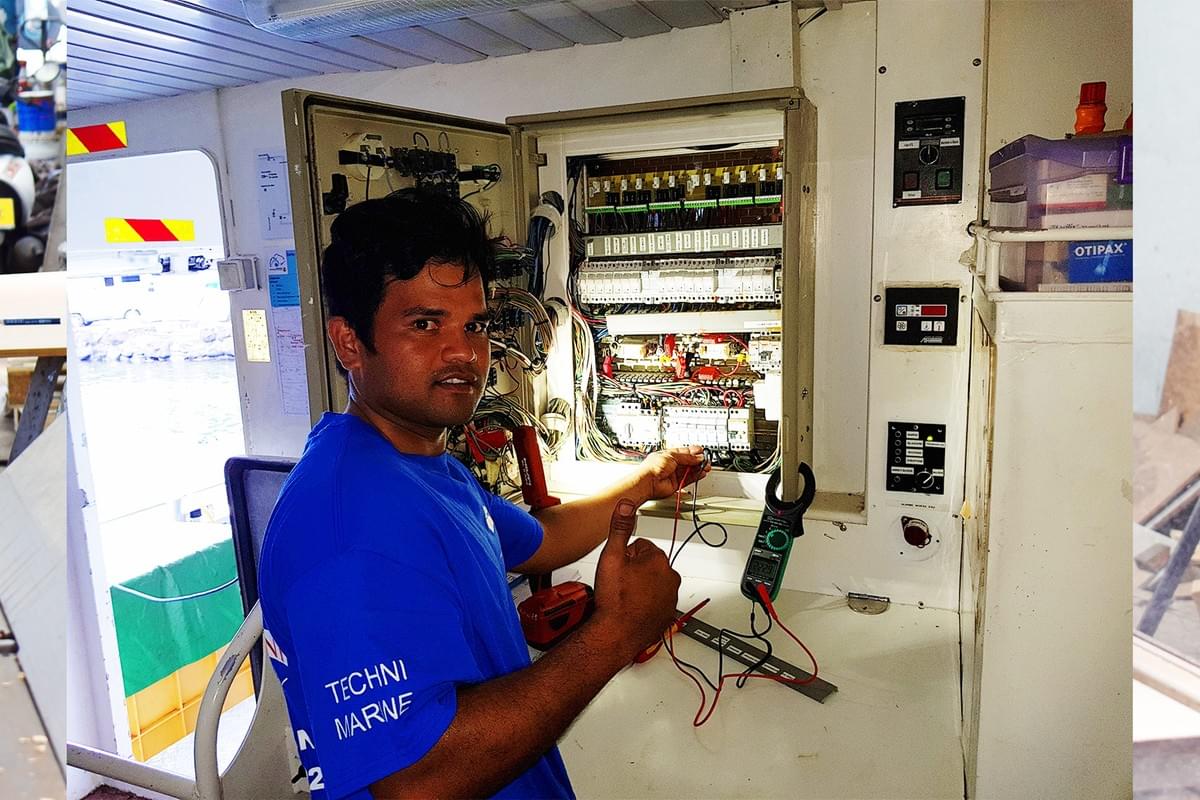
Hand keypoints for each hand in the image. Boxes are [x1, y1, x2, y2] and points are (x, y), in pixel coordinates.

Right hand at [591, 499, 680, 657]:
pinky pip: (657, 602)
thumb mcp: (611, 557)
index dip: (625, 556)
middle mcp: (670, 577)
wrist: (617, 634)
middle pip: (649, 565)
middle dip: (635, 571)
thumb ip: (620, 528)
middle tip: (620, 584)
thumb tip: (626, 504)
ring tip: (625, 597)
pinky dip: (646, 604)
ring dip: (641, 587)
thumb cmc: (615, 600)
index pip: (641, 547)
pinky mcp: (668, 614)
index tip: (618, 569)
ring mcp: (671, 597)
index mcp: (658, 559)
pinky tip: (632, 608)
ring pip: (653, 584)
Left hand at [638, 446, 710, 501]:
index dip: (692, 451)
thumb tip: (696, 456)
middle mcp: (670, 465)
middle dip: (697, 460)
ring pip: (689, 470)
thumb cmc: (653, 467)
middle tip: (705, 459)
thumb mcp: (671, 456)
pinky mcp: (676, 484)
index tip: (701, 451)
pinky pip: (688, 479)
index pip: (683, 452)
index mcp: (667, 455)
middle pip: (687, 461)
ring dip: (697, 468)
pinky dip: (695, 476)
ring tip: (705, 466)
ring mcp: (673, 475)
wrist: (648, 482)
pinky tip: (701, 473)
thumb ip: (686, 457)